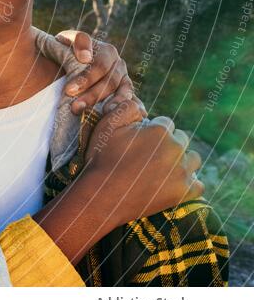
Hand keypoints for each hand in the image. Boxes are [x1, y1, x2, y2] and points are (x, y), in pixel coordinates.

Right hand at [33, 100, 201, 263]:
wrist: (101, 196)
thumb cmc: (102, 159)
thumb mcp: (106, 126)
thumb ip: (126, 108)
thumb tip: (140, 103)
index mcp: (159, 130)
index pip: (165, 124)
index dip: (151, 131)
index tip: (140, 142)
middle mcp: (175, 148)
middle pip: (181, 139)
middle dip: (168, 144)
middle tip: (149, 156)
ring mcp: (182, 172)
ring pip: (193, 159)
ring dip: (182, 161)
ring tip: (163, 168)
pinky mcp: (184, 192)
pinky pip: (198, 184)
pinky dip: (188, 183)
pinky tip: (172, 183)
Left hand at [54, 30, 142, 115]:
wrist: (67, 64)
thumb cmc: (65, 51)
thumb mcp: (67, 41)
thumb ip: (77, 42)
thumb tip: (86, 57)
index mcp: (107, 51)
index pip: (100, 65)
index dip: (86, 78)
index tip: (69, 90)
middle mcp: (119, 66)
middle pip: (110, 82)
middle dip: (92, 95)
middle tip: (75, 107)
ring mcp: (124, 80)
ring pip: (122, 93)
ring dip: (109, 105)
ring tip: (98, 115)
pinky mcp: (126, 95)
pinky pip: (130, 103)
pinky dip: (122, 111)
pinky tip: (112, 118)